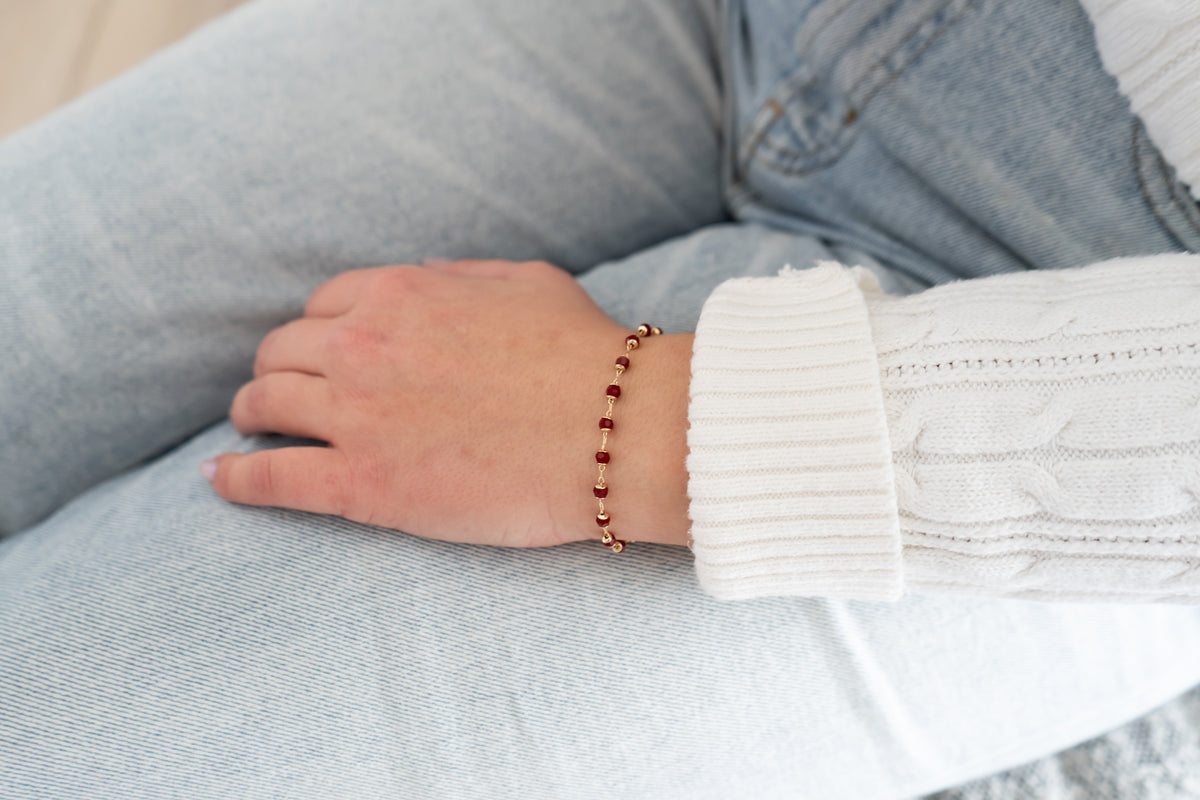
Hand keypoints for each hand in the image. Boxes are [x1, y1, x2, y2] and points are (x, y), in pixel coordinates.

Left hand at [204, 259, 692, 548]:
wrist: (612, 430)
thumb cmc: (585, 354)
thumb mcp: (526, 279)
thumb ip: (462, 273)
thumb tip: (424, 275)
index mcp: (400, 293)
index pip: (323, 305)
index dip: (315, 330)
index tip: (318, 352)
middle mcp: (363, 346)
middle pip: (282, 351)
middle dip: (276, 368)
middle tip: (280, 391)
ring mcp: (356, 416)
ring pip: (266, 405)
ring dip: (252, 412)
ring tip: (251, 428)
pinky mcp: (362, 484)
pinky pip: (273, 478)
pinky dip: (237, 478)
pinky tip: (220, 480)